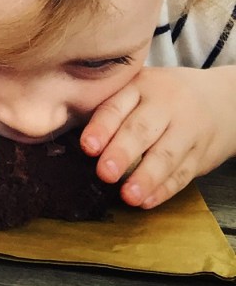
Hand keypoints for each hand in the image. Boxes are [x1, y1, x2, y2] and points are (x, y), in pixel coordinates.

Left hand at [81, 66, 235, 208]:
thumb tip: (64, 122)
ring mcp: (187, 130)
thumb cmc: (163, 93)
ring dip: (145, 179)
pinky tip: (148, 201)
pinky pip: (183, 174)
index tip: (87, 147)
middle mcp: (165, 106)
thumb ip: (111, 102)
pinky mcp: (201, 154)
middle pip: (142, 131)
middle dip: (122, 153)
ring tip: (128, 196)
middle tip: (105, 173)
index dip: (102, 127)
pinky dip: (165, 189)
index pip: (118, 106)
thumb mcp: (139, 84)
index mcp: (141, 85)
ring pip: (166, 156)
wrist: (222, 99)